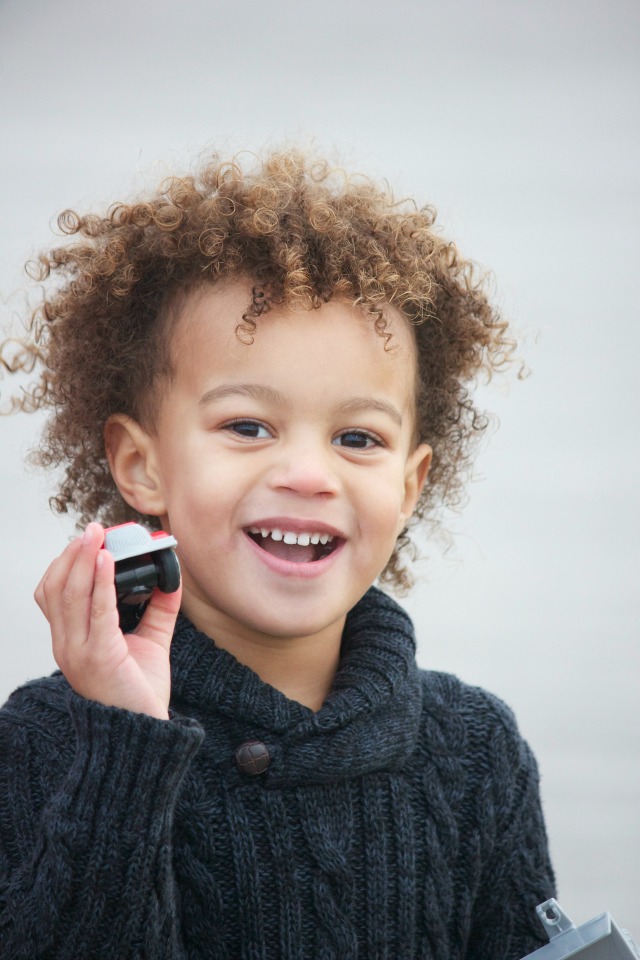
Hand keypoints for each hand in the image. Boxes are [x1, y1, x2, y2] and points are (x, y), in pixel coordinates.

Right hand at [34, 522, 180, 719]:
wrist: (143, 734)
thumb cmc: (139, 693)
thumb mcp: (149, 641)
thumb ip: (158, 610)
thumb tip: (172, 578)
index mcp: (71, 640)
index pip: (53, 594)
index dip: (65, 564)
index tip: (85, 540)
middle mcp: (67, 645)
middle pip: (57, 589)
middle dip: (72, 554)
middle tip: (92, 529)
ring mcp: (78, 652)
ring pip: (70, 595)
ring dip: (82, 560)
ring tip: (96, 535)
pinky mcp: (99, 656)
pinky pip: (97, 611)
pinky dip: (101, 582)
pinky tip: (108, 561)